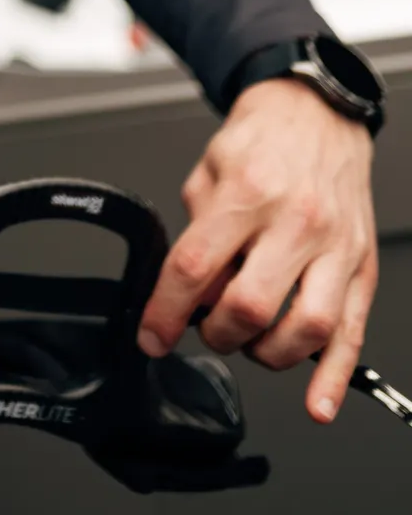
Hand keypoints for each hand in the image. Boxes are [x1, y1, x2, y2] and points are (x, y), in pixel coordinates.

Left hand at [138, 78, 377, 421]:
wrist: (317, 112)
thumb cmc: (263, 139)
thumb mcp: (209, 169)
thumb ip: (198, 231)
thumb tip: (192, 291)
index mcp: (248, 192)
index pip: (196, 267)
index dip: (166, 311)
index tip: (152, 335)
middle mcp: (296, 221)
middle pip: (250, 306)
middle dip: (217, 334)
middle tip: (207, 329)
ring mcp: (335, 247)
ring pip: (305, 329)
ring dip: (267, 354)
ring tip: (250, 343)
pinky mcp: (362, 265)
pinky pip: (353, 332)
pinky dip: (335, 376)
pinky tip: (318, 402)